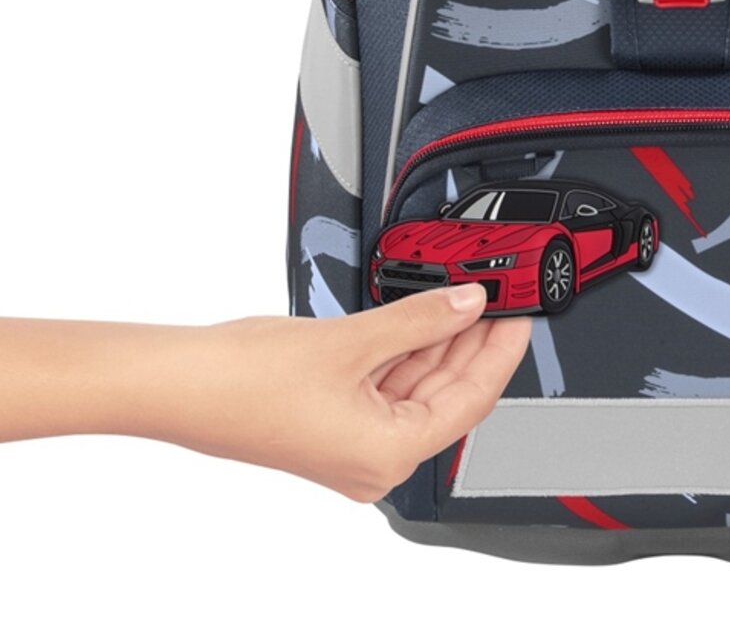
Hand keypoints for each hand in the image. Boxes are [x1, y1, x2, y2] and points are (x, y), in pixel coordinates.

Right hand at [190, 285, 530, 499]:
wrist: (181, 383)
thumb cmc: (248, 380)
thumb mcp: (355, 340)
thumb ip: (421, 319)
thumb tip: (468, 302)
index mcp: (387, 454)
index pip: (470, 400)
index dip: (500, 353)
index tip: (520, 317)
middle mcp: (374, 459)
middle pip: (446, 395)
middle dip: (472, 343)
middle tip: (498, 299)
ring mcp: (352, 442)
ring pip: (417, 387)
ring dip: (439, 342)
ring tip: (466, 297)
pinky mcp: (333, 422)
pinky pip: (387, 385)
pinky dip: (406, 349)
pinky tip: (422, 315)